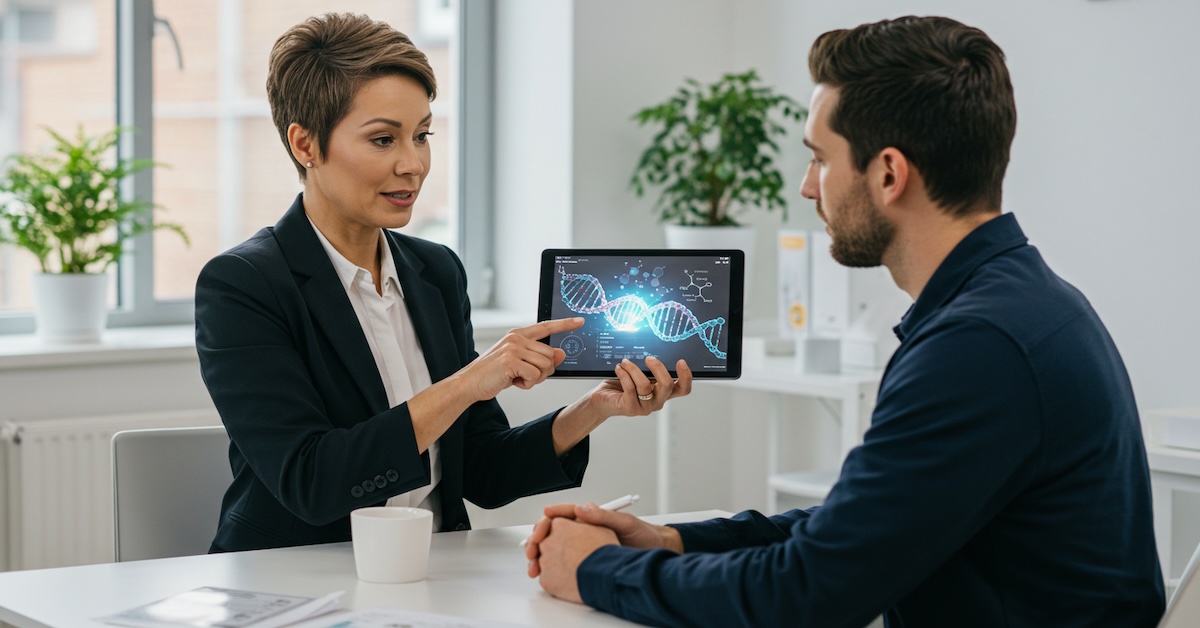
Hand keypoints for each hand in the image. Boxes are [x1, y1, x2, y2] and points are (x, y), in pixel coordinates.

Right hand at [459, 318, 582, 400]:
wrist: (469, 383)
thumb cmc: (493, 374)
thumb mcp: (519, 364)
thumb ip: (540, 358)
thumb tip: (562, 353)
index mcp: (518, 334)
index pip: (546, 326)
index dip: (564, 324)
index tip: (580, 321)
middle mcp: (516, 337)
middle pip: (550, 354)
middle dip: (543, 371)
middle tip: (526, 376)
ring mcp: (513, 347)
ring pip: (544, 365)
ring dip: (534, 379)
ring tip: (517, 378)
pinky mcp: (511, 360)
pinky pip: (534, 375)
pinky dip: (527, 384)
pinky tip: (513, 381)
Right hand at [525, 501, 680, 577]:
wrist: (655, 553)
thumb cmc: (643, 535)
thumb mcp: (625, 523)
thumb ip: (603, 516)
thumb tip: (582, 508)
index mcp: (591, 517)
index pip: (564, 513)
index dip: (551, 515)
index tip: (544, 519)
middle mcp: (583, 530)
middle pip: (553, 530)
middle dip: (538, 538)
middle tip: (533, 547)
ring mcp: (582, 546)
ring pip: (554, 547)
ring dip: (540, 555)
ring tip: (534, 565)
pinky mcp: (584, 561)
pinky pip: (562, 562)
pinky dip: (550, 567)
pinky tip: (544, 573)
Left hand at [532, 517, 617, 603]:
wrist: (606, 576)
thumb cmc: (605, 552)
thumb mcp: (600, 527)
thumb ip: (585, 520)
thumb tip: (580, 512)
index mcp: (559, 525)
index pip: (550, 525)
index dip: (556, 532)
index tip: (561, 538)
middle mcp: (548, 542)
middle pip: (544, 543)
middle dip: (552, 548)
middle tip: (566, 556)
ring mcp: (545, 562)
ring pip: (544, 562)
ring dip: (553, 565)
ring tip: (572, 570)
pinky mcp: (546, 580)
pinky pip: (546, 579)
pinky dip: (554, 581)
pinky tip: (569, 580)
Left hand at [589, 356, 693, 417]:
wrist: (603, 400)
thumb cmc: (622, 385)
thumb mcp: (640, 375)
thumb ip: (649, 370)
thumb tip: (651, 353)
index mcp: (663, 392)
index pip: (683, 389)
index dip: (686, 376)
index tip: (680, 361)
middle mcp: (657, 401)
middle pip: (667, 386)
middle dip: (658, 368)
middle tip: (648, 358)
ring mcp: (645, 407)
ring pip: (645, 385)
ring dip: (634, 369)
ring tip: (625, 362)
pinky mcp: (631, 408)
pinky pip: (630, 388)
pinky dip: (624, 374)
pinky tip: (619, 368)